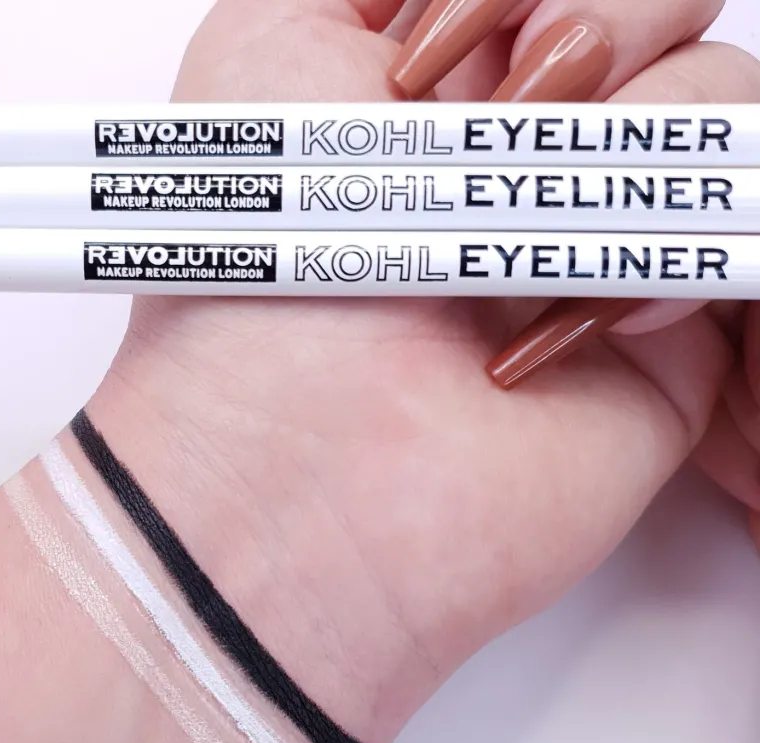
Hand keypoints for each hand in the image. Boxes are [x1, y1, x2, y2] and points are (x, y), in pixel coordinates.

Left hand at [87, 0, 759, 742]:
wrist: (299, 469)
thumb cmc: (256, 277)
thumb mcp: (260, 56)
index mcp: (442, 91)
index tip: (432, 52)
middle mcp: (524, 162)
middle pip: (659, 8)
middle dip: (601, 13)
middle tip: (512, 103)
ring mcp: (595, 242)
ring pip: (718, 98)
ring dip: (635, 126)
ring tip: (521, 232)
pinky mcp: (662, 335)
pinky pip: (734, 227)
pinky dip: (656, 255)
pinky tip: (549, 329)